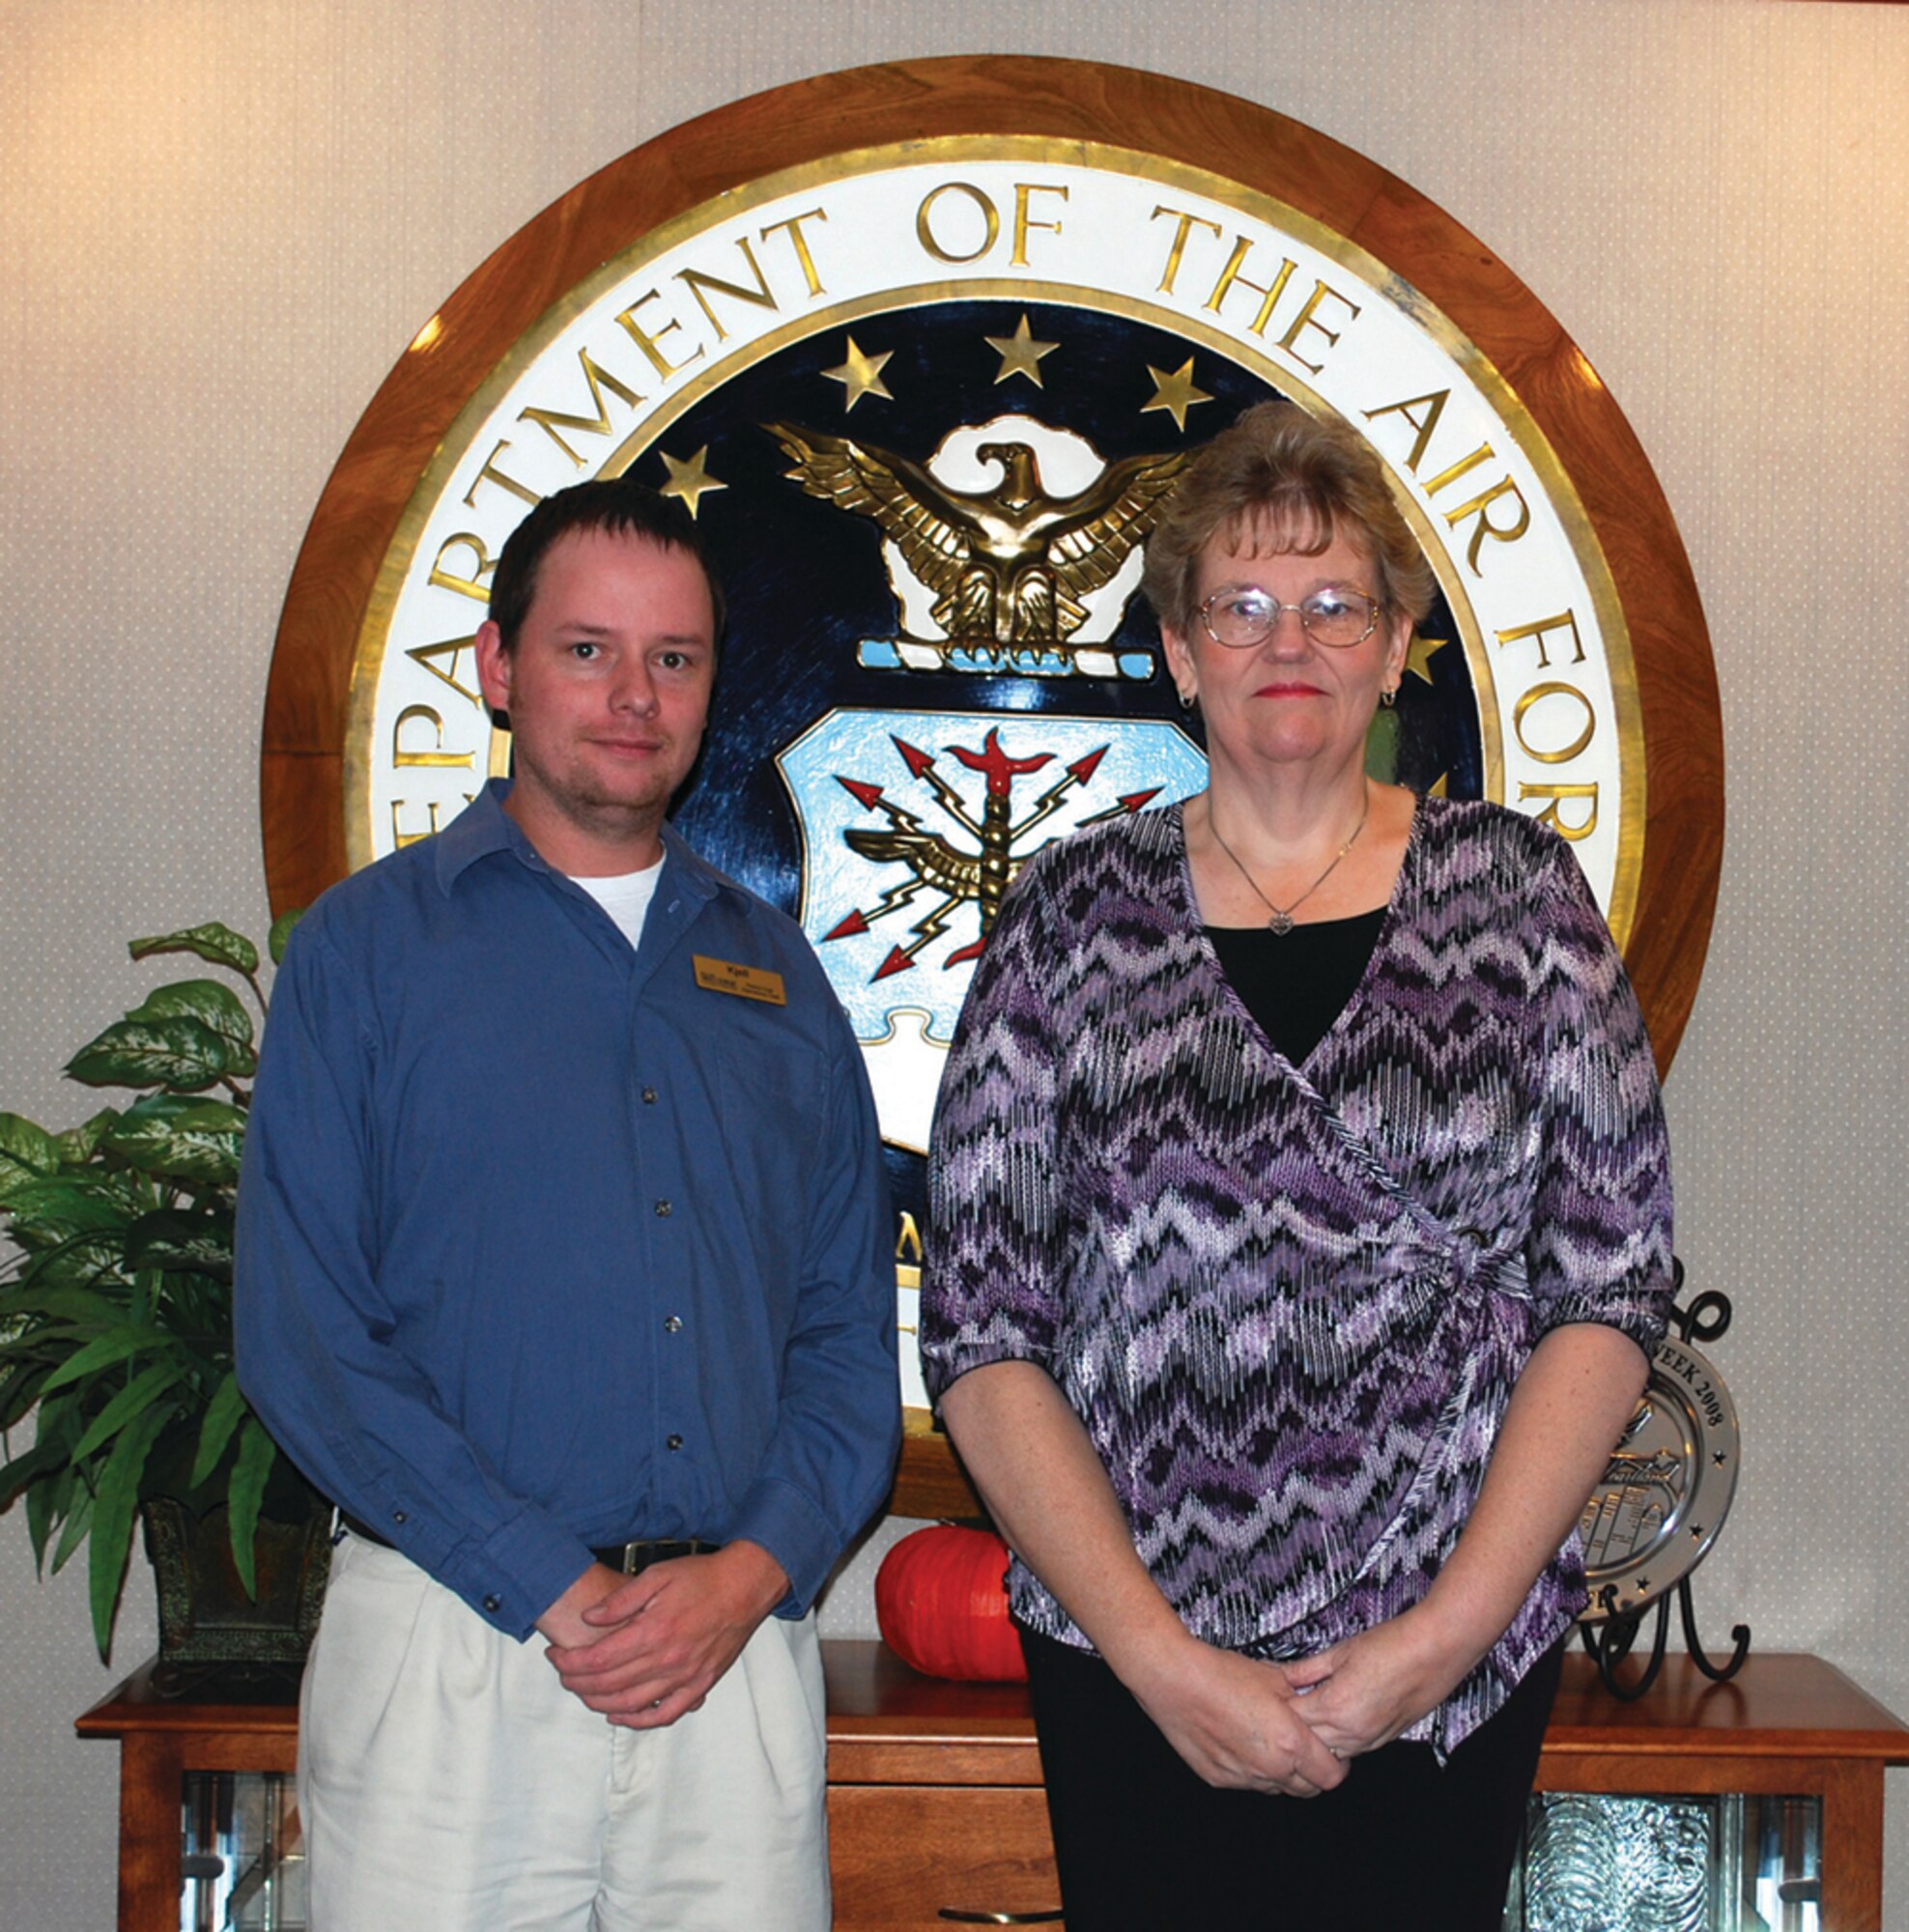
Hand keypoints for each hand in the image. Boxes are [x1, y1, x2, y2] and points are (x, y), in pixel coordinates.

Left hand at [537, 1541, 788, 1727]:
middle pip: (608, 1685)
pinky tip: (619, 1714)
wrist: (745, 1587)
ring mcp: (685, 1677)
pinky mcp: (700, 1685)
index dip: (569, 1662)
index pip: (598, 1659)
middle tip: (563, 1671)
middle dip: (576, 1682)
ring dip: (598, 1702)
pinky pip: (664, 1714)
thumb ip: (620, 1600)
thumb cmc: (701, 1577)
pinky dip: (638, 1721)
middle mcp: (667, 1660)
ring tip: (582, 1691)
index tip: (555, 1655)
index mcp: (653, 1631)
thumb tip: (589, 1619)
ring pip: (631, 1704)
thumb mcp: (657, 1574)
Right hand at [1121, 1633, 1347, 1796]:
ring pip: (1276, 1788)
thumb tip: (1315, 1705)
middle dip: (1313, 1772)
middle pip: (1308, 1789)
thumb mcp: (1274, 1676)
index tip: (1331, 1750)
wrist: (1175, 1678)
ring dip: (1281, 1772)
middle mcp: (1270, 1768)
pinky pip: (1247, 1782)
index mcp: (1291, 1743)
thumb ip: (1302, 1699)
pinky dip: (1252, 1769)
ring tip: (1270, 1741)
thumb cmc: (1223, 1673)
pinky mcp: (1219, 1779)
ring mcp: (1244, 1778)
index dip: (1337, 1764)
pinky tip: (1241, 1741)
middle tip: (1306, 1748)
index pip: (1332, 1776)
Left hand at [1281, 1609, 1475, 1758]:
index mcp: (1334, 1707)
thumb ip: (1307, 1669)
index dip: (1278, 1708)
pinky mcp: (1384, 1740)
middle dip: (1292, 1727)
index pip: (1292, 1720)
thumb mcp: (1340, 1652)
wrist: (1434, 1651)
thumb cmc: (1390, 1646)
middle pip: (1306, 1742)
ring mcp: (1369, 1740)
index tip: (1269, 1697)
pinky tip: (1332, 1721)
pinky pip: (1350, 1750)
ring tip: (1306, 1715)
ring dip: (1315, 1738)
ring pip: (1328, 1752)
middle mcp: (1350, 1731)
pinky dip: (1337, 1740)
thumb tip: (1281, 1675)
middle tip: (1282, 1708)